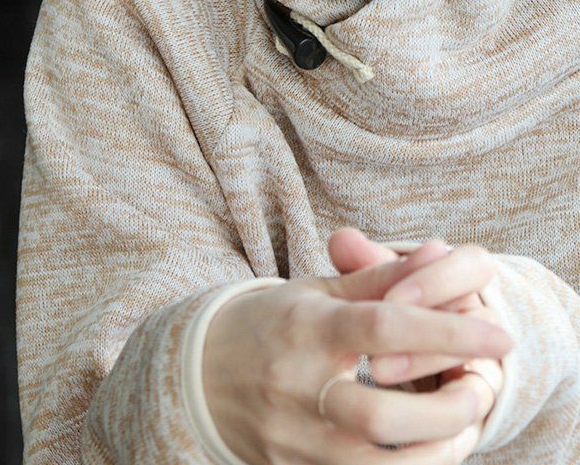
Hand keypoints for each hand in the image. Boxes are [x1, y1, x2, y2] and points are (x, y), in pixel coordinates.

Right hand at [203, 252, 511, 464]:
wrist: (199, 369)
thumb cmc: (268, 322)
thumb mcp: (318, 291)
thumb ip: (379, 278)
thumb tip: (438, 255)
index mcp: (305, 326)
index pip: (382, 327)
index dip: (447, 329)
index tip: (498, 334)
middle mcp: (295, 383)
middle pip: (381, 413)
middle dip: (447, 409)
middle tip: (480, 389)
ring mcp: (290, 434)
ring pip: (374, 464)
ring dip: (434, 451)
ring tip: (462, 425)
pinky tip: (425, 450)